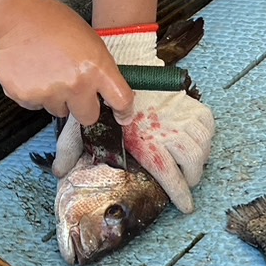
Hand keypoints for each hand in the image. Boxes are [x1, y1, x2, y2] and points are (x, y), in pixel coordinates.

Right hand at [0, 0, 133, 125]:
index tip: (122, 115)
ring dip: (56, 98)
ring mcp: (49, 93)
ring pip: (60, 111)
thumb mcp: (88, 38)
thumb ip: (97, 66)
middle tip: (74, 92)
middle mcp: (75, 85)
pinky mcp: (25, 97)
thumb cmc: (49, 20)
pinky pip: (36, 106)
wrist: (12, 17)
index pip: (120, 100)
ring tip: (46, 71)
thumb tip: (104, 87)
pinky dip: (34, 94)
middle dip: (84, 108)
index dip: (123, 111)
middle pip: (88, 117)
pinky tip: (30, 72)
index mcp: (96, 67)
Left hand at [50, 26, 213, 212]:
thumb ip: (71, 149)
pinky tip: (198, 139)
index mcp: (145, 143)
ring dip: (201, 157)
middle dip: (194, 178)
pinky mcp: (188, 102)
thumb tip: (58, 172)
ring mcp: (181, 116)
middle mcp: (168, 132)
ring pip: (204, 145)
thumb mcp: (84, 123)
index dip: (181, 194)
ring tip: (192, 163)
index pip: (171, 176)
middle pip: (195, 163)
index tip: (186, 206)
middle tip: (188, 181)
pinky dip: (207, 134)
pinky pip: (207, 123)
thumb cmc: (103, 94)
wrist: (126, 60)